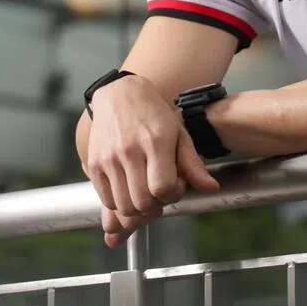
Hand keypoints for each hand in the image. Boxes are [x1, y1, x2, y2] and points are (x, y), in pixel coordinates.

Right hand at [83, 75, 218, 246]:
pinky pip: (106, 201)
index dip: (174, 194)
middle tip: (161, 193)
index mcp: (155, 142)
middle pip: (142, 203)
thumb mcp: (179, 133)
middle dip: (157, 206)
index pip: (163, 189)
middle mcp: (129, 151)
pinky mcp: (94, 165)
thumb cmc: (154, 114)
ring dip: (139, 210)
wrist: (119, 95)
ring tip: (147, 194)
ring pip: (123, 207)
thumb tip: (212, 188)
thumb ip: (193, 164)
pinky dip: (120, 205)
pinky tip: (131, 191)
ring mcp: (108, 159)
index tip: (176, 184)